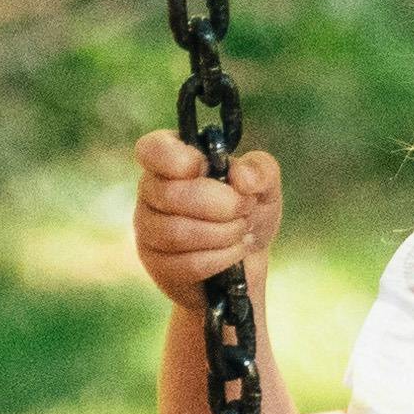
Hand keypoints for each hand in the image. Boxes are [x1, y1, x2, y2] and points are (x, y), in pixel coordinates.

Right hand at [134, 130, 281, 309]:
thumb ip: (261, 170)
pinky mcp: (157, 264)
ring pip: (177, 232)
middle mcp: (151, 191)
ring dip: (224, 233)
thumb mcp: (265, 186)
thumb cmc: (249, 213)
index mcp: (171, 160)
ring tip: (242, 230)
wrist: (248, 263)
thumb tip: (240, 176)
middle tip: (245, 208)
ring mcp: (148, 229)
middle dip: (221, 204)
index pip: (152, 149)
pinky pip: (187, 263)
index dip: (176, 158)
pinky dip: (222, 258)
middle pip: (170, 195)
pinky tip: (235, 252)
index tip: (205, 168)